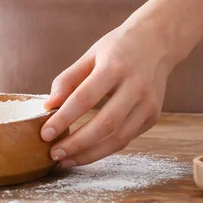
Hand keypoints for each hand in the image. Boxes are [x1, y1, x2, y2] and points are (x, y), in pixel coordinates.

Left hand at [41, 0, 202, 167]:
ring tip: (66, 160)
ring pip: (118, 138)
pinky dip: (104, 149)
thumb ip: (68, 80)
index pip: (85, 98)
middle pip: (105, 124)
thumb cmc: (118, 48)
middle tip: (54, 154)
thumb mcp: (90, 55)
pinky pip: (126, 139)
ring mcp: (149, 103)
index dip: (64, 118)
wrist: (158, 42)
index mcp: (115, 66)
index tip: (45, 133)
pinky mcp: (153, 116)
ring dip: (89, 154)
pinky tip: (85, 153)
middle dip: (77, 144)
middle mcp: (136, 86)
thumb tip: (48, 106)